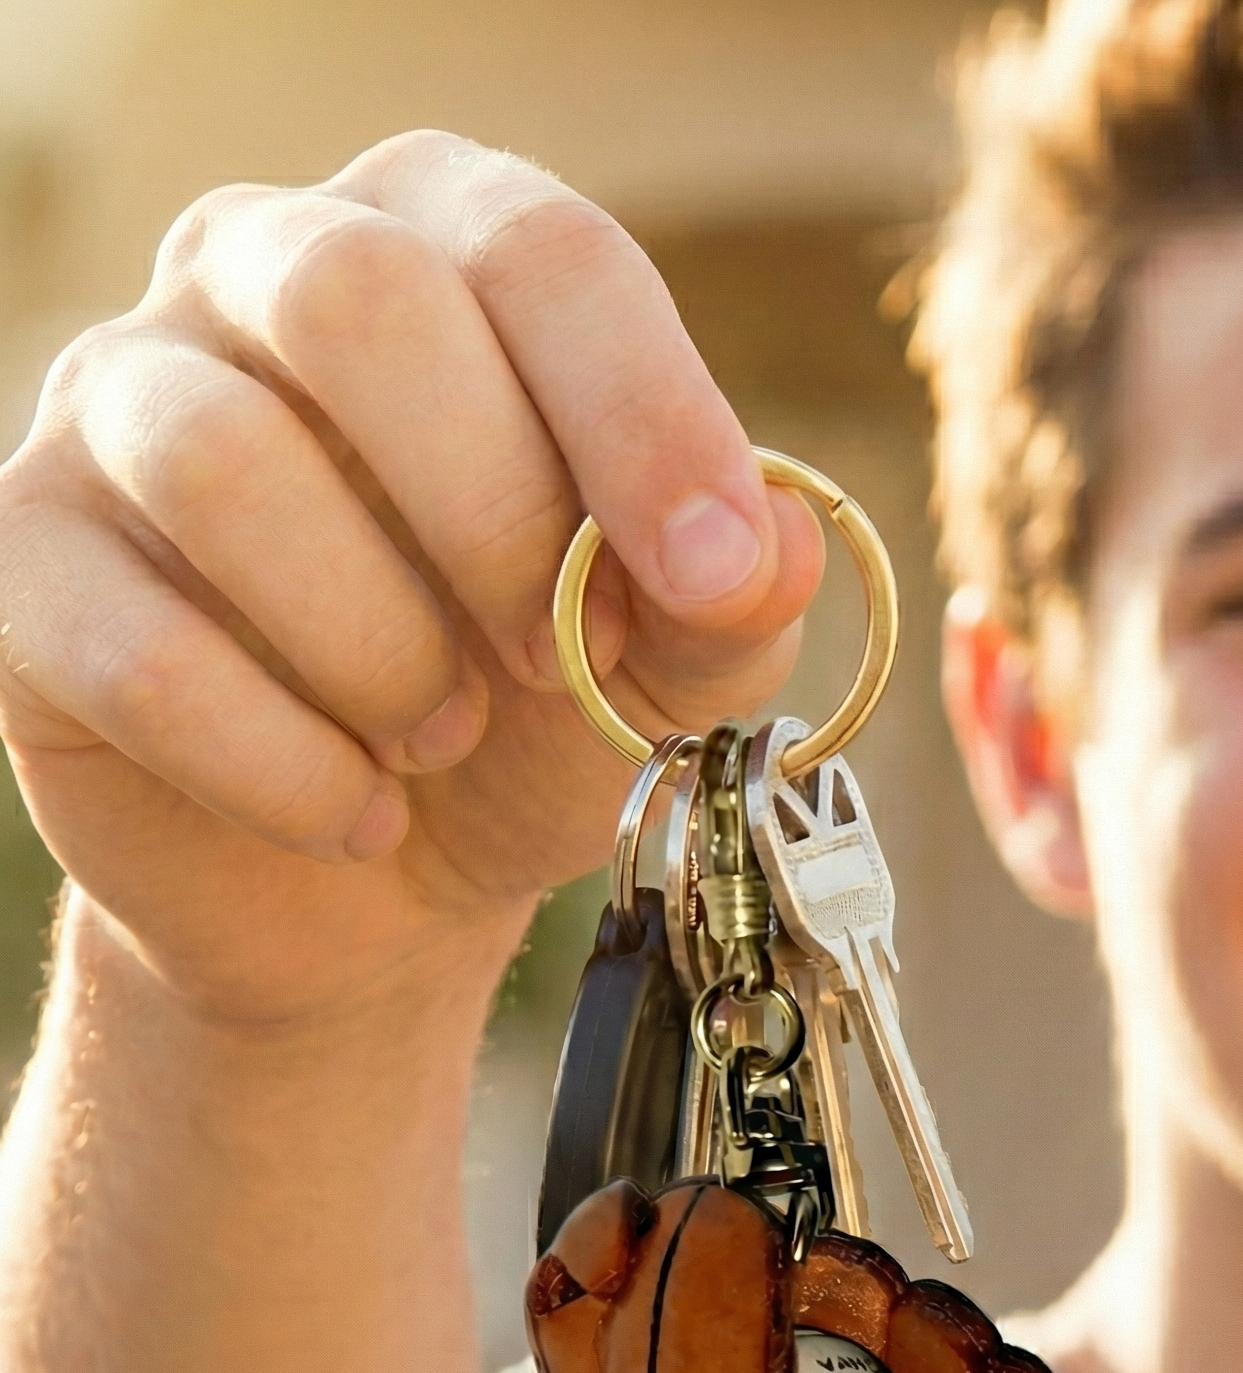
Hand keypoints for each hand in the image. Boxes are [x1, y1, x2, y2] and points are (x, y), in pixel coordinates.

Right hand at [0, 131, 824, 1022]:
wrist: (373, 868)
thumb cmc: (531, 717)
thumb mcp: (664, 667)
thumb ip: (733, 602)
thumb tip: (782, 546)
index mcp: (444, 252)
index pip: (541, 250)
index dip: (643, 414)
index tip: (715, 575)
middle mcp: (258, 276)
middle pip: (356, 299)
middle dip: (495, 518)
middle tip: (549, 662)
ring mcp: (117, 408)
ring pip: (221, 462)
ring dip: (379, 647)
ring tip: (443, 736)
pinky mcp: (28, 564)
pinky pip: (133, 646)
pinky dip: (283, 764)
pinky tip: (358, 813)